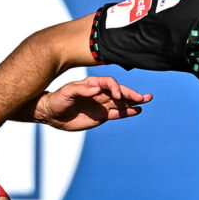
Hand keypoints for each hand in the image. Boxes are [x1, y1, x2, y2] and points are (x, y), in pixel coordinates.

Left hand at [34, 75, 152, 131]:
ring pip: (121, 102)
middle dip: (131, 94)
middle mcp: (99, 93)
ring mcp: (102, 104)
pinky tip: (137, 111)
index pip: (108, 83)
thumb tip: (96, 89)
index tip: (117, 96)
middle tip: (144, 97)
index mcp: (92, 84)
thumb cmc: (57, 100)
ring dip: (133, 102)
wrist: (51, 113)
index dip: (115, 88)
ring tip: (146, 100)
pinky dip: (127, 112)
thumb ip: (81, 90)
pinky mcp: (102, 116)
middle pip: (119, 92)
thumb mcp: (67, 93)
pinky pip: (117, 113)